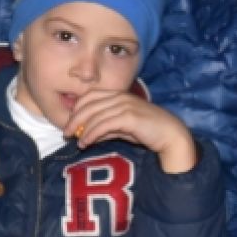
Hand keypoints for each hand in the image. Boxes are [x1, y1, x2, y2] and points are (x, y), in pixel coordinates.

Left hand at [67, 90, 195, 172]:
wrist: (170, 135)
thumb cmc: (147, 131)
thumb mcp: (122, 128)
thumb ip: (106, 128)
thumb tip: (87, 135)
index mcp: (118, 94)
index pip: (89, 96)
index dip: (77, 109)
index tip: (70, 123)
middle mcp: (120, 97)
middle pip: (88, 104)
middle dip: (74, 119)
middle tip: (66, 133)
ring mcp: (124, 105)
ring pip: (94, 115)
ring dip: (82, 129)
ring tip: (78, 142)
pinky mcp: (129, 116)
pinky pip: (103, 124)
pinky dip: (92, 134)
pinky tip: (87, 142)